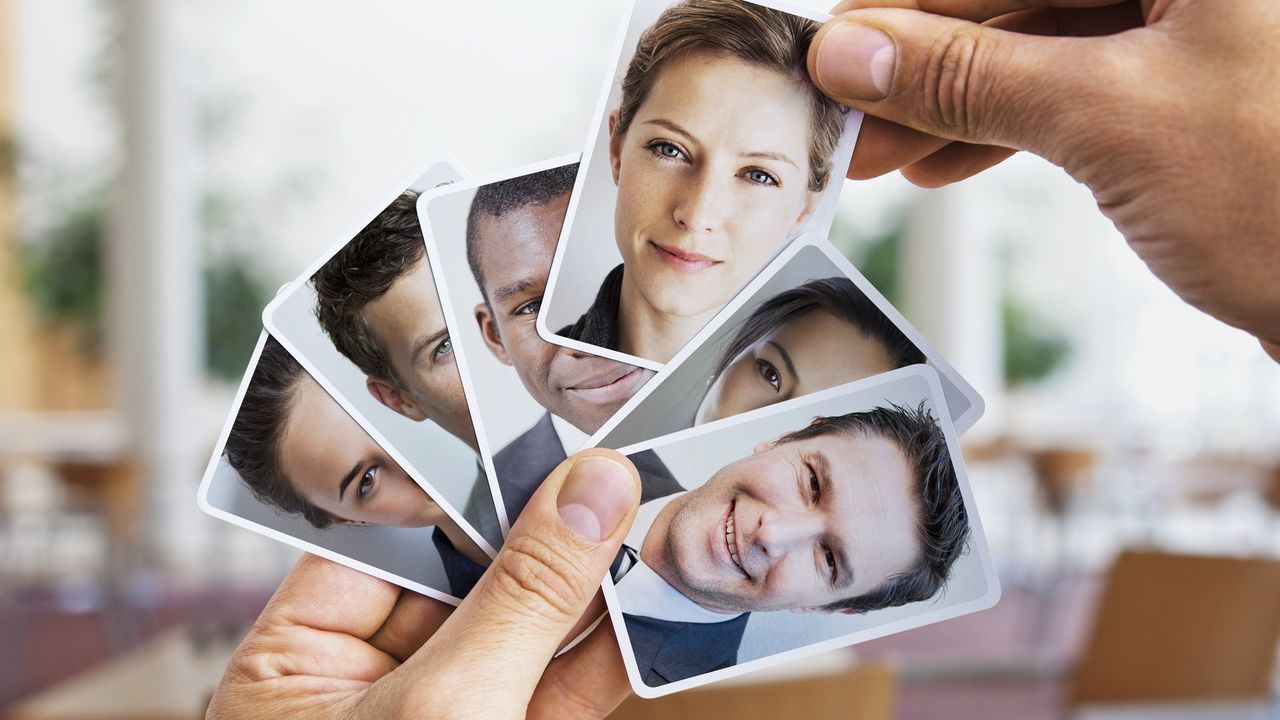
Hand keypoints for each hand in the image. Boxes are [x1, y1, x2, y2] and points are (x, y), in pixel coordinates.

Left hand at [208, 449, 641, 719]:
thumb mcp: (448, 708)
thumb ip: (520, 600)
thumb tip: (589, 494)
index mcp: (299, 665)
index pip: (390, 542)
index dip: (466, 487)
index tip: (537, 439)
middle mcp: (368, 687)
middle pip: (468, 581)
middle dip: (543, 535)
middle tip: (611, 475)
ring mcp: (442, 719)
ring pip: (523, 634)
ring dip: (589, 590)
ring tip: (644, 527)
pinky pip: (561, 690)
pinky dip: (608, 652)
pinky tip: (646, 606)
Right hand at [808, 0, 1279, 359]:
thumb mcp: (1108, 117)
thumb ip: (970, 74)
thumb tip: (854, 50)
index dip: (912, 2)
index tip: (837, 47)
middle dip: (925, 60)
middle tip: (846, 116)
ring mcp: (1197, 32)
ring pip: (1043, 43)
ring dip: (955, 102)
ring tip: (878, 156)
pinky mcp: (1194, 89)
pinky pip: (1079, 87)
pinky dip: (1009, 127)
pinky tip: (945, 163)